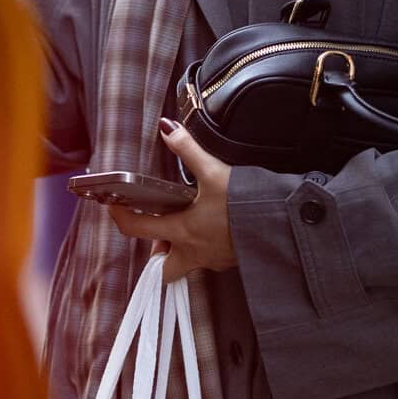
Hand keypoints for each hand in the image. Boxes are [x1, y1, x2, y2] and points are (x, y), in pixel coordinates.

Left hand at [108, 121, 235, 283]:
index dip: (121, 219)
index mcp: (182, 231)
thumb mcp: (214, 172)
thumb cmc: (246, 204)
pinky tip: (218, 227)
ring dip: (183, 250)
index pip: (138, 230)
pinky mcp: (232, 261)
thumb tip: (167, 129)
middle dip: (158, 255)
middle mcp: (194, 252)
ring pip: (188, 264)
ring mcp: (214, 261)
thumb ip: (188, 150)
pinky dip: (206, 247)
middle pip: (163, 269)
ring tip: (192, 224)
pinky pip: (210, 259)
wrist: (283, 226)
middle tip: (163, 232)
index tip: (114, 208)